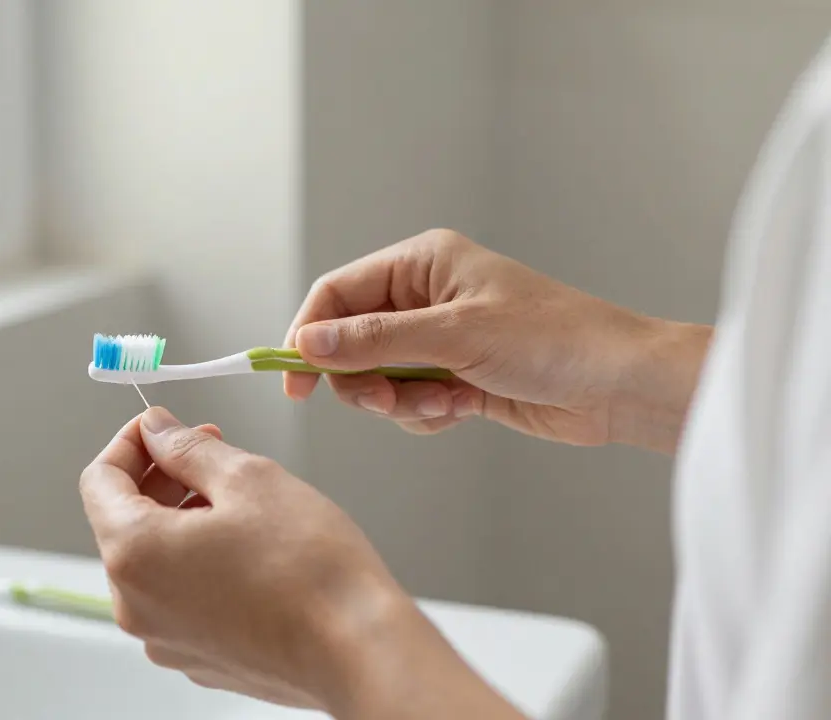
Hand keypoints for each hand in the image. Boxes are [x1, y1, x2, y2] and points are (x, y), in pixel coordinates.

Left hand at [79, 407, 522, 718]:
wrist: (360, 651)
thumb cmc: (310, 567)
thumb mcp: (247, 478)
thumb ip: (187, 448)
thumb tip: (156, 430)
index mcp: (134, 553)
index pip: (99, 480)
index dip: (130, 443)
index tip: (163, 426)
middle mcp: (135, 604)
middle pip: (124, 521)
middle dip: (162, 477)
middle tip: (211, 448)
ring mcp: (165, 638)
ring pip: (155, 559)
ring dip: (183, 518)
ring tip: (239, 499)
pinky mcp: (198, 657)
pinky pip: (181, 595)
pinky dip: (200, 562)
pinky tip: (249, 547)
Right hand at [285, 230, 711, 452]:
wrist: (619, 386)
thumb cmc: (554, 339)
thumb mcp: (455, 334)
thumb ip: (374, 340)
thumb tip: (306, 344)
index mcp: (422, 263)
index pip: (337, 293)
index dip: (309, 335)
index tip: (295, 381)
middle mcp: (425, 297)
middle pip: (350, 342)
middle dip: (364, 379)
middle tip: (385, 401)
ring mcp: (439, 340)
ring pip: (377, 378)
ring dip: (401, 402)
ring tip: (444, 404)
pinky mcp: (455, 378)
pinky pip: (408, 402)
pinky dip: (425, 414)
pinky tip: (463, 410)